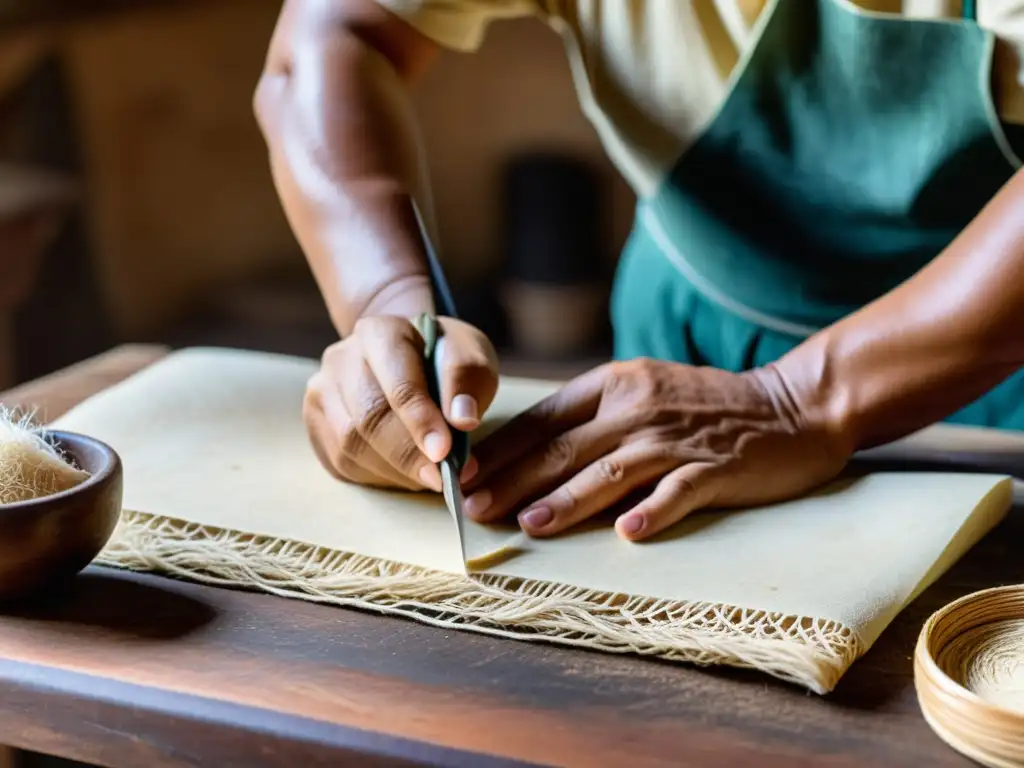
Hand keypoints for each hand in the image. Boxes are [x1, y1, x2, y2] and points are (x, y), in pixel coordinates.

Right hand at [304, 315, 497, 490]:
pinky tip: (404, 473)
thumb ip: (468, 381)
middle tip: (442, 478)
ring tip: (429, 476)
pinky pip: (341, 462)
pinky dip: (377, 476)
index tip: (444, 452)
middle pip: (369, 418)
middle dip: (408, 455)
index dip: (420, 421)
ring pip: (350, 445)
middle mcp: (340, 359)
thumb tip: (463, 419)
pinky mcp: (316, 423)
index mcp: (380, 333)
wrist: (406, 356)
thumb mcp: (469, 355)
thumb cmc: (441, 357)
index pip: (397, 383)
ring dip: (395, 470)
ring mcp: (322, 391)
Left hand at [463, 358, 848, 540]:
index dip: (504, 448)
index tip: (467, 474)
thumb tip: (532, 452)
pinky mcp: (715, 468)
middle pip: (566, 447)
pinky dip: (652, 512)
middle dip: (516, 480)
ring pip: (611, 471)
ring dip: (568, 499)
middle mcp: (639, 406)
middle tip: (477, 508)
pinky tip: (625, 535)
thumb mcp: (643, 390)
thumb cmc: (705, 405)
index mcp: (615, 384)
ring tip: (529, 524)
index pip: (546, 417)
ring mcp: (677, 438)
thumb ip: (593, 415)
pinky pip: (678, 492)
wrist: (790, 406)